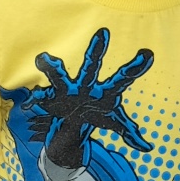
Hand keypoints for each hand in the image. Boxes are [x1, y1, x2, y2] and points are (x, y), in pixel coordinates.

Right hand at [32, 28, 154, 165]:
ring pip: (60, 75)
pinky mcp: (51, 97)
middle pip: (92, 66)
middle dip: (96, 51)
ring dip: (52, 68)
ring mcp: (67, 88)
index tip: (148, 54)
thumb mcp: (115, 122)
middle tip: (104, 33)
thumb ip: (130, 133)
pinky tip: (31, 99)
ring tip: (43, 59)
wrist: (74, 116)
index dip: (136, 67)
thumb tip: (148, 147)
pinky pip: (42, 95)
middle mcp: (86, 84)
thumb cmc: (98, 113)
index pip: (123, 77)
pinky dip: (37, 97)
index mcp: (106, 90)